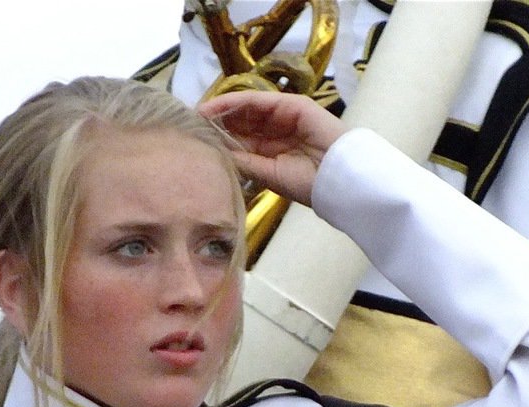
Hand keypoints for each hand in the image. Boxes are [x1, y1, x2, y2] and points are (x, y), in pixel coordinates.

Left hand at [198, 91, 347, 205]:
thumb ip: (243, 161)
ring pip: (246, 108)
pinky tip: (215, 107)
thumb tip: (216, 153)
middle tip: (188, 123)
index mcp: (272, 149)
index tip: (194, 138)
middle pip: (240, 120)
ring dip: (220, 109)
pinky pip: (257, 100)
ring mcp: (284, 115)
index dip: (218, 136)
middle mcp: (276, 130)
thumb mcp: (268, 174)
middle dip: (215, 121)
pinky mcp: (291, 104)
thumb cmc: (309, 184)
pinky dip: (235, 102)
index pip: (240, 138)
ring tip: (197, 114)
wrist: (339, 179)